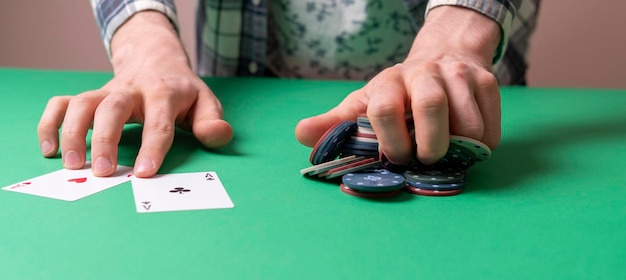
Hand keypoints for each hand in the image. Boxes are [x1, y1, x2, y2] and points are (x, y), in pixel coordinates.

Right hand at [37, 11, 232, 176]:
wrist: (156, 58)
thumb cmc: (182, 90)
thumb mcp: (205, 102)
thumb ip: (211, 121)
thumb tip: (218, 135)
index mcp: (164, 93)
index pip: (159, 121)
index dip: (152, 147)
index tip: (144, 173)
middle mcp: (132, 90)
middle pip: (113, 108)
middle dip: (106, 140)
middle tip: (103, 172)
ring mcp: (108, 91)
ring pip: (83, 104)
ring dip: (73, 133)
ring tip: (73, 166)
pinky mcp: (90, 95)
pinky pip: (62, 103)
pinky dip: (51, 123)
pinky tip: (49, 149)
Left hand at [295, 6, 501, 164]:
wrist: (443, 55)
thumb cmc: (399, 91)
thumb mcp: (365, 103)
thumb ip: (336, 122)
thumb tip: (300, 134)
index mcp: (388, 82)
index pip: (384, 107)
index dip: (390, 141)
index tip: (397, 157)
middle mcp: (424, 74)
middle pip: (431, 107)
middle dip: (429, 146)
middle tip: (425, 159)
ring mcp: (458, 76)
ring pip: (466, 122)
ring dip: (458, 149)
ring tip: (447, 152)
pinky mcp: (487, 83)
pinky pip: (489, 127)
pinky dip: (479, 147)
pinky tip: (466, 145)